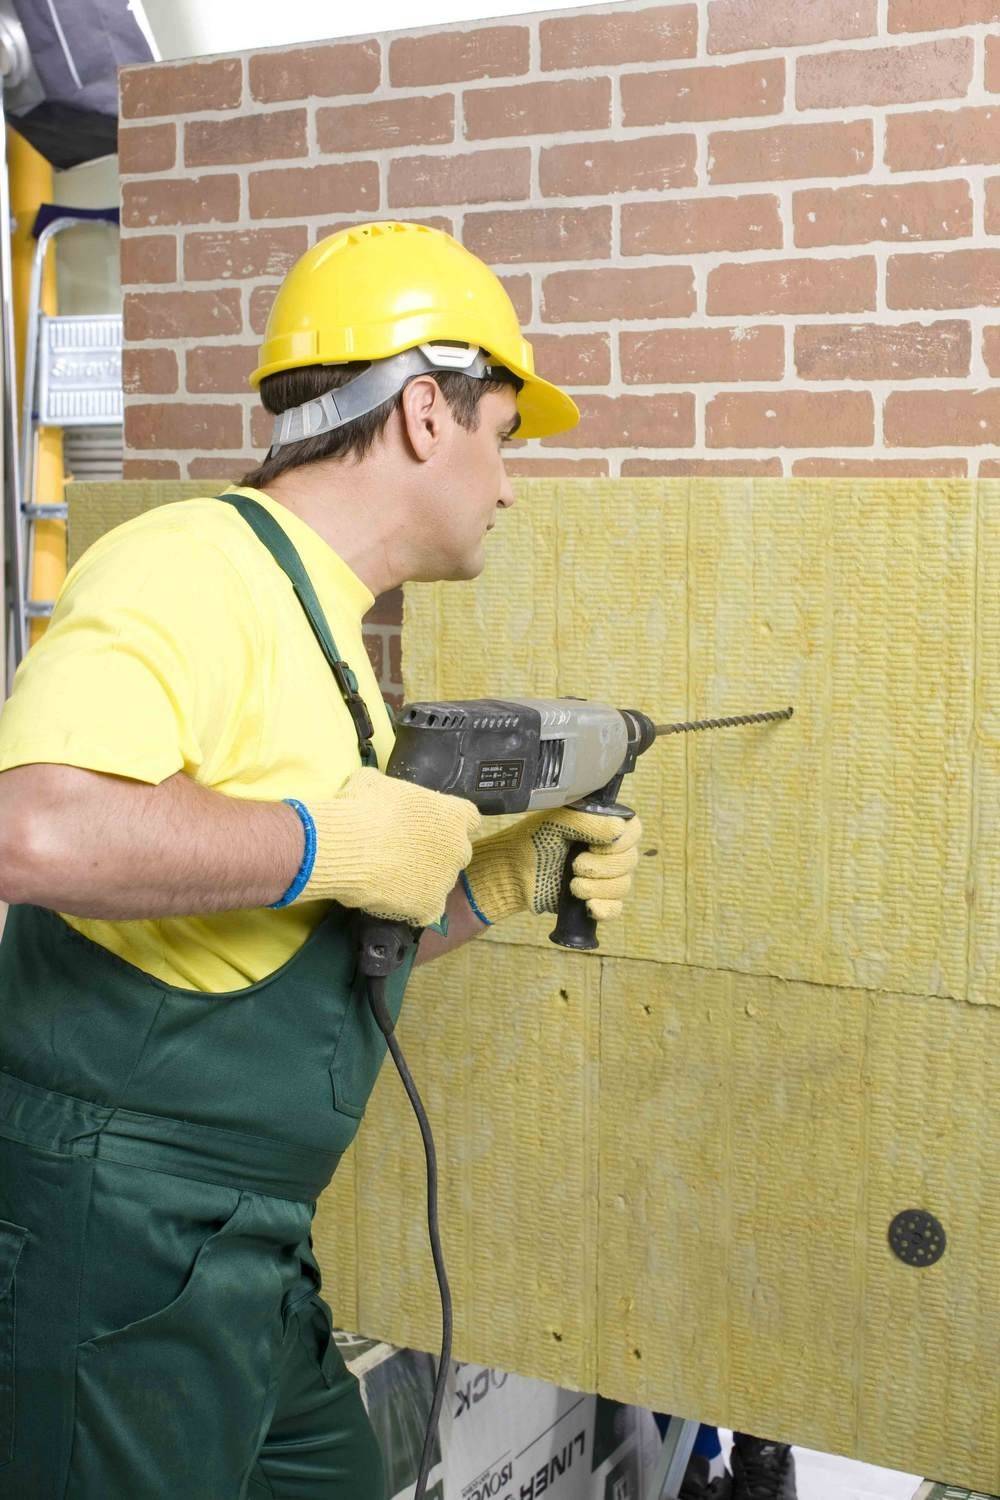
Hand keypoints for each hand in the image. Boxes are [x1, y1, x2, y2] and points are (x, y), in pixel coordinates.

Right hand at [298, 767, 481, 927]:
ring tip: (390, 876)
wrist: (348, 847)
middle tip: (406, 851)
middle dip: (437, 853)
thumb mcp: (376, 783)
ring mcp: (446, 880)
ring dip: (422, 879)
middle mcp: (458, 848)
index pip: (469, 818)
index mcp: (454, 814)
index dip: (448, 822)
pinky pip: (427, 910)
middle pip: (456, 852)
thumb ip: (391, 789)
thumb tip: (378, 789)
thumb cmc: (362, 807)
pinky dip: (413, 907)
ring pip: (440, 881)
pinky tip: (393, 899)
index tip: (429, 825)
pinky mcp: (430, 907)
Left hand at [463, 807, 642, 924]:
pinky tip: (589, 906)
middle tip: (575, 865)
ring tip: (573, 886)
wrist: (510, 874)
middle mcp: (606, 851)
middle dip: (603, 866)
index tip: (593, 845)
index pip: (633, 830)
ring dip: (599, 887)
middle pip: (630, 861)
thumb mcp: (556, 823)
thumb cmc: (531, 841)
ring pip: (623, 885)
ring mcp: (601, 877)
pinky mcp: (593, 900)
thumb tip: (619, 828)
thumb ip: (587, 822)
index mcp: (601, 827)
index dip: (621, 841)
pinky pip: (615, 909)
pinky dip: (605, 908)